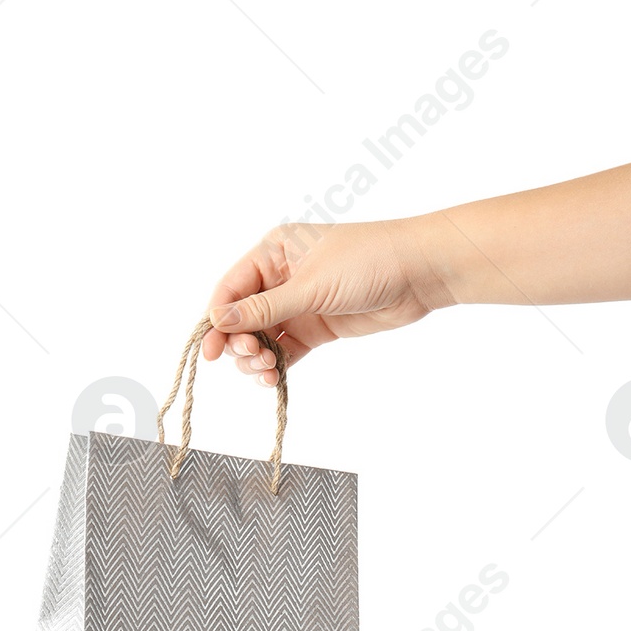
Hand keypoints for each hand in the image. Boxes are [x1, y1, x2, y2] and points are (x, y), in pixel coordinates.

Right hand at [201, 216, 449, 381]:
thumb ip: (264, 308)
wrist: (418, 272)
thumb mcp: (310, 285)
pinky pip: (286, 350)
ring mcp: (299, 304)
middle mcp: (281, 276)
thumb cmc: (367, 261)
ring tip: (269, 372)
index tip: (213, 352)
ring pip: (262, 338)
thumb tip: (219, 321)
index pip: (231, 289)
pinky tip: (275, 380)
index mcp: (275, 251)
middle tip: (256, 359)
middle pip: (242, 318)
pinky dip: (277, 367)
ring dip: (258, 360)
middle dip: (241, 343)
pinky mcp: (317, 327)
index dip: (218, 321)